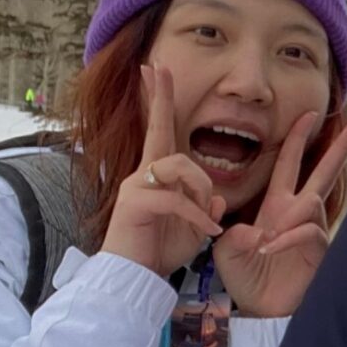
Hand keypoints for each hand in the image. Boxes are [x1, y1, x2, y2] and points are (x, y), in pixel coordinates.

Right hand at [99, 65, 224, 275]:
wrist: (132, 279)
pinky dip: (197, 217)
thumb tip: (214, 197)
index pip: (161, 133)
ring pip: (178, 165)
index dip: (160, 101)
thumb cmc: (157, 253)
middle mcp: (142, 174)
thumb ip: (203, 210)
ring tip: (207, 216)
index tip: (156, 70)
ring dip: (200, 186)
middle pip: (156, 130)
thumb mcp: (192, 230)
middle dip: (160, 97)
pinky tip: (209, 233)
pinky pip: (175, 200)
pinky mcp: (134, 204)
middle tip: (158, 66)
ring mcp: (135, 186)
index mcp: (156, 176)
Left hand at [213, 109, 346, 317]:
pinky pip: (308, 231)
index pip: (289, 163)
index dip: (296, 139)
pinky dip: (288, 237)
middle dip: (341, 148)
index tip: (309, 115)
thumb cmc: (245, 277)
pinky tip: (270, 248)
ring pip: (311, 202)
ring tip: (267, 240)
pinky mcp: (318, 250)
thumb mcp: (224, 249)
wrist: (259, 309)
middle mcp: (299, 213)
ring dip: (290, 214)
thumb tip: (259, 231)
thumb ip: (234, 234)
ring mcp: (311, 230)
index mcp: (277, 205)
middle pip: (324, 172)